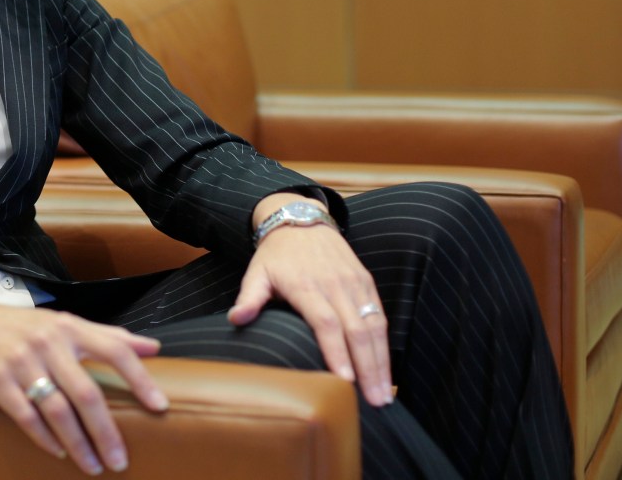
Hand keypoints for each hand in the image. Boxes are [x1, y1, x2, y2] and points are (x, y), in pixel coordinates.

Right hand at [0, 286, 166, 474]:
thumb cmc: (17, 326)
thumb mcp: (61, 322)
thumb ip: (106, 335)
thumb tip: (153, 347)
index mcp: (68, 327)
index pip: (114, 350)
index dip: (140, 379)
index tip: (159, 407)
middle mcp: (47, 342)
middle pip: (87, 393)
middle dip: (106, 432)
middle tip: (120, 461)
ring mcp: (20, 361)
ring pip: (57, 411)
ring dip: (78, 444)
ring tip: (93, 466)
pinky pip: (25, 416)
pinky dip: (44, 438)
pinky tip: (57, 453)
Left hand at [229, 194, 392, 406]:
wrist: (301, 219)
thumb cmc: (276, 254)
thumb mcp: (256, 272)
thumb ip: (249, 298)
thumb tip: (235, 319)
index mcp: (306, 285)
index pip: (326, 323)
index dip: (336, 352)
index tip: (344, 381)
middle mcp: (335, 285)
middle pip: (356, 330)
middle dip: (368, 368)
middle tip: (374, 402)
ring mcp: (354, 283)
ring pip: (374, 326)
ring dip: (382, 362)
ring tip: (384, 394)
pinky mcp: (366, 282)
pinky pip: (380, 316)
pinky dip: (385, 344)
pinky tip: (386, 369)